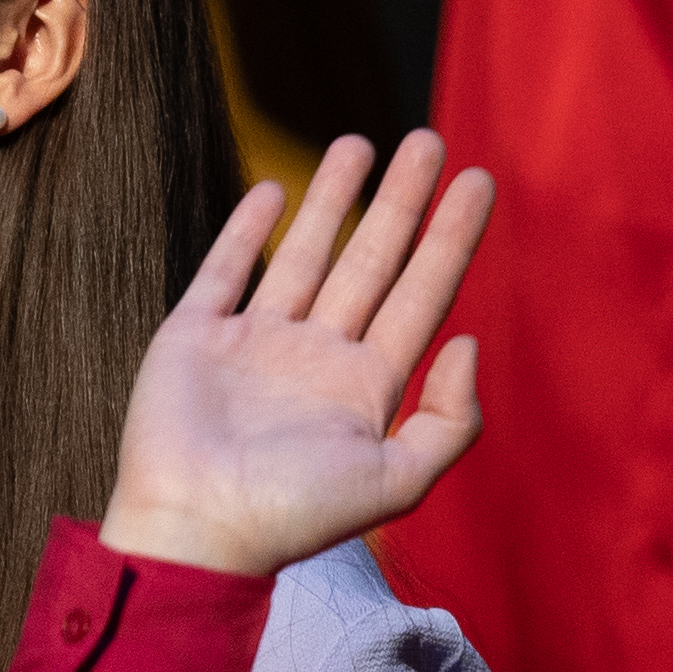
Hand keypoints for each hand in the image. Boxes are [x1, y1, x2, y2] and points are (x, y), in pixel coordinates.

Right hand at [100, 133, 495, 579]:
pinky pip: (227, 269)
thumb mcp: (398, 482)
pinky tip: (274, 189)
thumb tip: (468, 341)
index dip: (451, 236)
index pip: (421, 294)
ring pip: (305, 255)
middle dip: (401, 201)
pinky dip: (249, 229)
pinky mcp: (195, 336)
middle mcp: (316, 358)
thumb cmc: (293, 516)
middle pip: (371, 260)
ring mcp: (255, 344)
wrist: (194, 531)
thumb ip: (450, 420)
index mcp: (365, 388)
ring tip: (359, 142)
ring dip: (332, 198)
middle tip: (428, 140)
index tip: (478, 179)